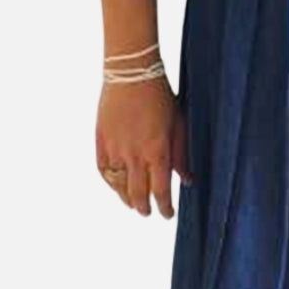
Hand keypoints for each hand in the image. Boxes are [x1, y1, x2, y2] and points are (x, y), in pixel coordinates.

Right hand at [95, 75, 193, 216]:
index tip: (168, 214)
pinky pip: (104, 171)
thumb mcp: (179, 124)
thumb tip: (188, 180)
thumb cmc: (160, 97)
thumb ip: (182, 154)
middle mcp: (134, 156)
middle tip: (149, 212)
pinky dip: (110, 182)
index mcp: (157, 152)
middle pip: (137, 195)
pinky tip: (116, 186)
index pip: (160, 191)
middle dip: (144, 208)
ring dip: (126, 199)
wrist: (131, 74)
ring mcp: (115, 150)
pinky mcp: (101, 142)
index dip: (164, 207)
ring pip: (119, 187)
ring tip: (132, 204)